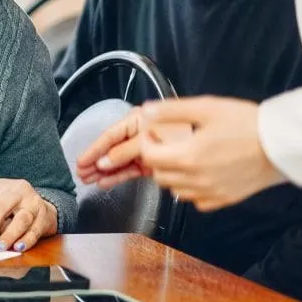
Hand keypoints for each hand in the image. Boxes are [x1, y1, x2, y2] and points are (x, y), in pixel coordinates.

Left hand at [0, 179, 57, 251]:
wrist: (42, 209)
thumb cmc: (14, 212)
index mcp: (0, 187)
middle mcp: (17, 191)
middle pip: (0, 209)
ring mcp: (33, 201)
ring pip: (21, 219)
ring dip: (8, 236)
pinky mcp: (45, 214)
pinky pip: (35, 230)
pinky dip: (26, 240)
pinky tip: (18, 248)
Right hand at [74, 108, 193, 188]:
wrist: (220, 143)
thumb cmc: (193, 129)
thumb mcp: (153, 136)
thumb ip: (128, 147)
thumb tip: (105, 160)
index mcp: (142, 120)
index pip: (111, 135)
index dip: (95, 148)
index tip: (82, 160)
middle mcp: (143, 134)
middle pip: (113, 149)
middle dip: (96, 161)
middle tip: (81, 173)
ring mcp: (149, 150)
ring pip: (121, 161)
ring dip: (104, 171)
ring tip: (89, 180)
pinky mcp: (155, 163)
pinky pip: (132, 170)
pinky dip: (118, 176)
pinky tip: (106, 182)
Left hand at [138, 97, 286, 210]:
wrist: (284, 144)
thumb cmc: (248, 123)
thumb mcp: (207, 107)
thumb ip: (172, 110)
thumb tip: (146, 111)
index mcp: (188, 157)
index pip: (148, 156)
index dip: (146, 142)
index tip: (153, 132)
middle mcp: (196, 180)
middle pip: (159, 175)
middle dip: (156, 158)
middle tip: (166, 142)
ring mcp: (211, 193)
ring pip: (175, 190)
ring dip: (172, 174)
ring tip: (183, 156)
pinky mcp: (225, 200)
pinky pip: (197, 201)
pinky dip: (191, 189)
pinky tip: (201, 173)